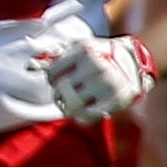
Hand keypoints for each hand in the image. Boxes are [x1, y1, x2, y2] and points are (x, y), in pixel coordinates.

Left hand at [37, 13, 156, 121]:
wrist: (137, 61)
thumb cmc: (100, 54)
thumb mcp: (79, 49)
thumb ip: (54, 56)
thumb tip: (28, 67)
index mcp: (84, 51)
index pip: (51, 73)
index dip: (51, 78)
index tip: (59, 78)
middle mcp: (97, 67)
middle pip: (60, 90)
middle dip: (59, 94)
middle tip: (66, 92)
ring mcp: (108, 85)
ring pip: (71, 106)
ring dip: (67, 107)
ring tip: (73, 102)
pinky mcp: (117, 101)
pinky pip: (86, 118)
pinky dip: (80, 117)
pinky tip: (85, 109)